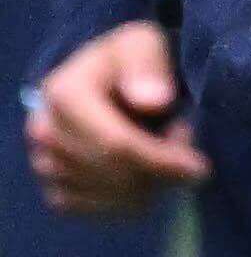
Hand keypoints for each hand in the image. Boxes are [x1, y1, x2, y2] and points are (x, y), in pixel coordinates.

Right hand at [25, 23, 203, 213]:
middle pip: (113, 174)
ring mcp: (45, 163)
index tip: (199, 168)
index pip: (115, 144)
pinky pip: (95, 211)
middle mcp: (45, 131)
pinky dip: (128, 202)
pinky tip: (145, 177)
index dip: (161, 161)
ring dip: (148, 185)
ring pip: (106, 196)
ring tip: (162, 151)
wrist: (109, 81)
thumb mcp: (144, 45)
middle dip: (160, 169)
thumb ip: (148, 66)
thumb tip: (153, 101)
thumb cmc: (132, 61)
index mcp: (64, 94)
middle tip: (185, 146)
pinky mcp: (55, 188)